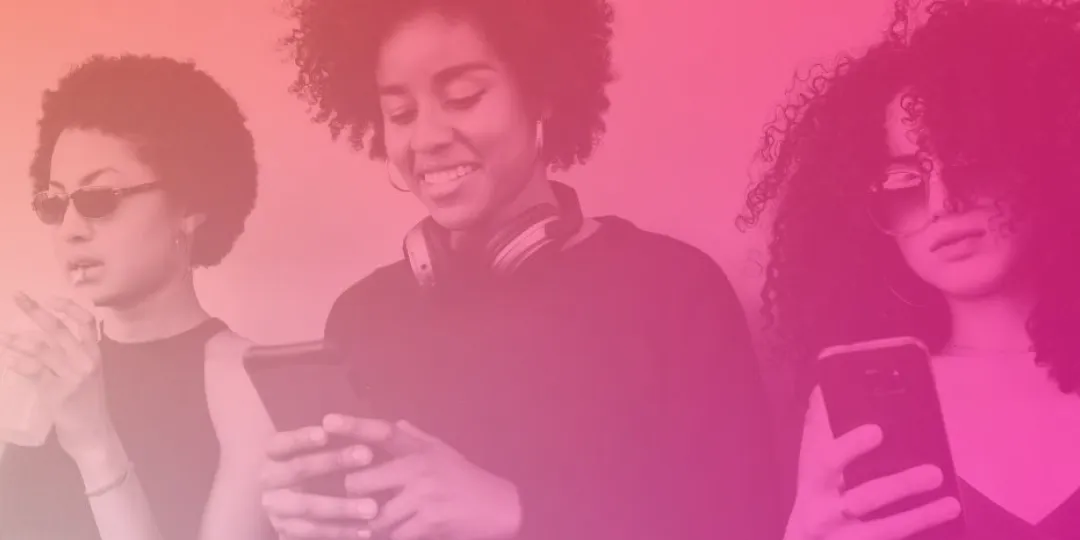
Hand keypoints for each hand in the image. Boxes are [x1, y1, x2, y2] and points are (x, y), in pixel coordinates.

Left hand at [1, 293, 113, 461]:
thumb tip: (36, 340)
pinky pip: (34, 372)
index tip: (49, 297)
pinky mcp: (59, 392)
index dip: (68, 306)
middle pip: (59, 329)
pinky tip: (10, 362)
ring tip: (3, 337)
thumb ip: (68, 357)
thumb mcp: (84, 376)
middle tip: (17, 296)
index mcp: (94, 354)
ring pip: (43, 348)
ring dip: (19, 340)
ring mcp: (74, 376)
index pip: (86, 322)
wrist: (93, 435)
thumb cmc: (86, 405)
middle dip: (36, 310)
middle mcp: (87, 361)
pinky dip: (20, 364)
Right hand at [260, 424, 379, 538]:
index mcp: (273, 455)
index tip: (325, 433)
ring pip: (307, 507)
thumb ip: (335, 439)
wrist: (301, 506)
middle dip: (332, 461)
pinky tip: (366, 530)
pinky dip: (341, 531)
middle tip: (367, 454)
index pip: (282, 443)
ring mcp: (276, 510)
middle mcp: (269, 481)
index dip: (301, 438)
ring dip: (341, 507)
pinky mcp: (286, 533)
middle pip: (297, 469)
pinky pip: (313, 534)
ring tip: (373, 507)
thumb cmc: (321, 468)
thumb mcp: (323, 451)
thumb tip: (361, 429)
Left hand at [334, 417, 521, 539]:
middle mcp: (419, 468)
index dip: (353, 426)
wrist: (500, 506)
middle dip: (351, 497)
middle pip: (362, 481)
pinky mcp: (431, 520)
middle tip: (345, 503)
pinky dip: (390, 538)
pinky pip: (396, 534)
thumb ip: (417, 437)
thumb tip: (397, 423)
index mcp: (420, 449)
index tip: (326, 422)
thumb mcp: (444, 452)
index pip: (382, 432)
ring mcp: (424, 495)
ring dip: (368, 525)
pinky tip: (387, 535)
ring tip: (359, 527)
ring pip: (376, 515)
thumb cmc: (467, 478)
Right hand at [783, 388, 960, 539]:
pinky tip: (942, 520)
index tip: (878, 432)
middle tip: (934, 472)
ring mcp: (843, 538)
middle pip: (860, 500)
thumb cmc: (816, 496)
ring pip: (882, 530)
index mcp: (813, 481)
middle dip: (898, 487)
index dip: (850, 446)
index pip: (826, 461)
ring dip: (919, 516)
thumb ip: (819, 432)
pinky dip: (917, 531)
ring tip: (950, 502)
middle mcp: (823, 512)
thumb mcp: (812, 465)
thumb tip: (825, 388)